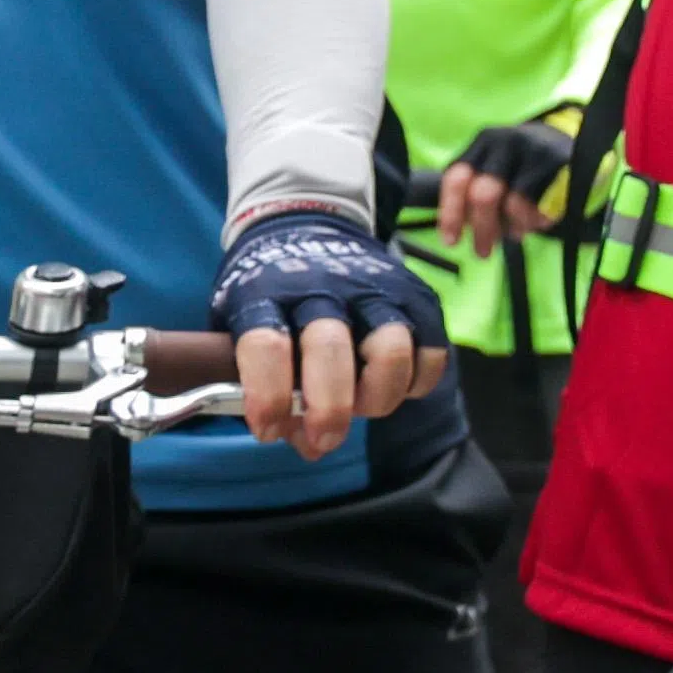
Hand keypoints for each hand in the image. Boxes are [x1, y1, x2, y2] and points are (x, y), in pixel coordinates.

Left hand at [211, 207, 448, 459]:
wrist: (309, 228)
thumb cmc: (269, 296)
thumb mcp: (240, 332)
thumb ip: (265, 389)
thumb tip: (308, 444)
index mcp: (266, 295)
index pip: (267, 344)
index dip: (268, 396)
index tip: (268, 429)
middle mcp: (323, 287)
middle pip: (331, 348)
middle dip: (330, 407)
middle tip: (325, 438)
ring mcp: (375, 288)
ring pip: (392, 347)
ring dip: (379, 394)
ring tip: (365, 408)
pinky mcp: (416, 295)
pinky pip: (432, 350)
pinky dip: (417, 381)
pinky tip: (394, 387)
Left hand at [435, 117, 578, 253]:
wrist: (569, 140)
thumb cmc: (522, 162)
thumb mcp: (494, 165)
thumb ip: (473, 188)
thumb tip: (456, 226)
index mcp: (484, 142)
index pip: (457, 178)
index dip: (451, 212)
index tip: (451, 242)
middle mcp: (507, 142)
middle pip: (484, 195)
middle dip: (482, 230)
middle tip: (482, 253)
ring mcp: (535, 150)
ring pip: (514, 204)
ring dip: (513, 228)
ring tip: (517, 233)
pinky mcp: (561, 164)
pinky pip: (543, 206)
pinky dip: (536, 222)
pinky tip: (537, 222)